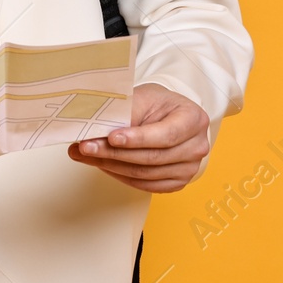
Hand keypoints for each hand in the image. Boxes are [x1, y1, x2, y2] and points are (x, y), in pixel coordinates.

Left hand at [67, 83, 210, 192]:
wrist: (167, 115)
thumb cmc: (157, 103)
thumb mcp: (143, 97)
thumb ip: (126, 113)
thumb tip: (95, 128)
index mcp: (194, 119)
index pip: (165, 135)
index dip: (137, 139)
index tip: (111, 137)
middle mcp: (197, 146)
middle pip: (152, 158)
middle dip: (115, 154)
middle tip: (85, 147)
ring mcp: (189, 168)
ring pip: (145, 174)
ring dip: (111, 166)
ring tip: (86, 155)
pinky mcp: (176, 182)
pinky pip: (145, 185)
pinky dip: (120, 176)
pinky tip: (103, 165)